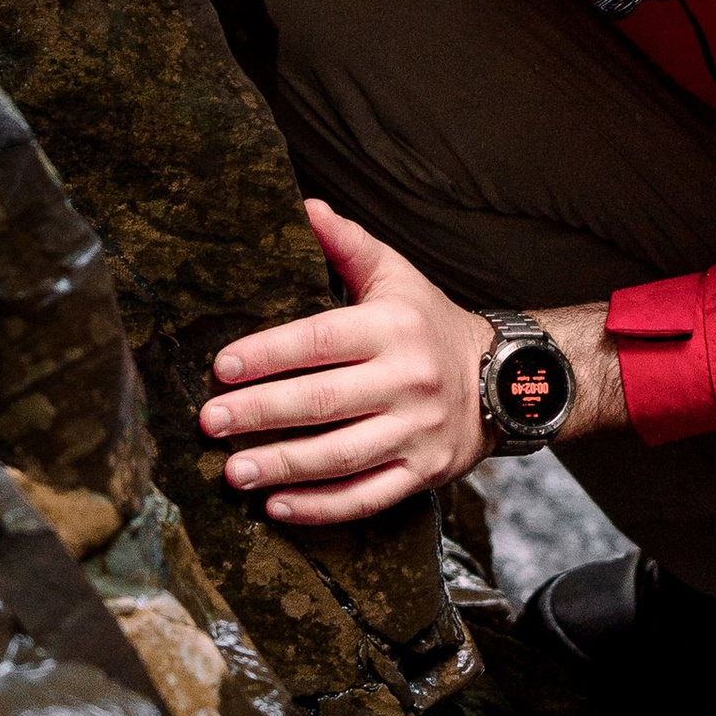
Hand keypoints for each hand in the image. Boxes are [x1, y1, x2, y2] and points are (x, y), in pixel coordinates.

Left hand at [202, 204, 492, 525]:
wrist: (505, 378)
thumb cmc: (430, 323)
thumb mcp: (396, 275)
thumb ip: (347, 244)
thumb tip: (305, 207)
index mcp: (394, 327)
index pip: (321, 340)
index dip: (268, 354)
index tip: (221, 368)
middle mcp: (408, 379)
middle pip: (324, 401)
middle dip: (261, 413)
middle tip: (210, 422)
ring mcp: (418, 431)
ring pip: (341, 456)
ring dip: (282, 466)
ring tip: (233, 471)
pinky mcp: (424, 473)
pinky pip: (366, 498)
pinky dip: (319, 508)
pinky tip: (276, 507)